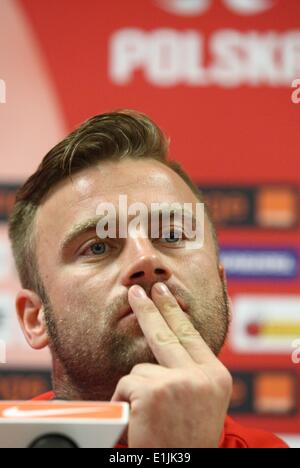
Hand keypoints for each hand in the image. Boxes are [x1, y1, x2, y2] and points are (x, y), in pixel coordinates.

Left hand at [111, 283, 232, 447]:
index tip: (162, 292)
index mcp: (217, 377)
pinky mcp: (155, 392)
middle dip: (148, 309)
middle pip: (166, 333)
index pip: (190, 334)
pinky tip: (139, 422)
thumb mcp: (203, 403)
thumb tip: (169, 344)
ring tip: (149, 419)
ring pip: (140, 369)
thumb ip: (191, 373)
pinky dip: (125, 402)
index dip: (172, 311)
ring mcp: (179, 382)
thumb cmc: (187, 440)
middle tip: (135, 291)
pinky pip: (126, 385)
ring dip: (137, 392)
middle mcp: (202, 376)